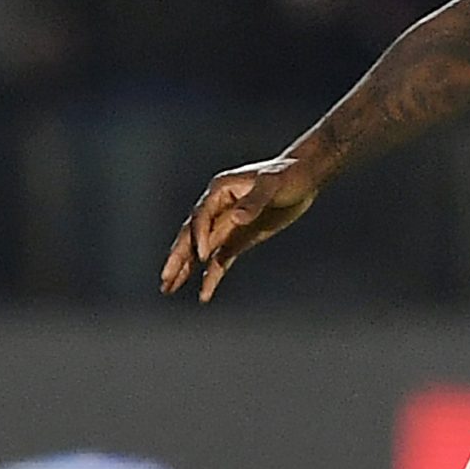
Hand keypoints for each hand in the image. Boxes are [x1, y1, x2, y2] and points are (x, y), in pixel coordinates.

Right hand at [159, 156, 320, 302]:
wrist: (304, 178)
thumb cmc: (287, 174)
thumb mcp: (272, 184)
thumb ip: (254, 201)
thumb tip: (236, 218)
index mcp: (220, 191)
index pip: (202, 216)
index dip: (199, 236)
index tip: (201, 257)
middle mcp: (217, 209)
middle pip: (191, 235)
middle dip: (178, 257)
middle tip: (166, 278)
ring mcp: (227, 225)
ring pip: (201, 250)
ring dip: (185, 269)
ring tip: (168, 288)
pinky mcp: (238, 239)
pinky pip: (220, 260)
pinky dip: (212, 276)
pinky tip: (204, 294)